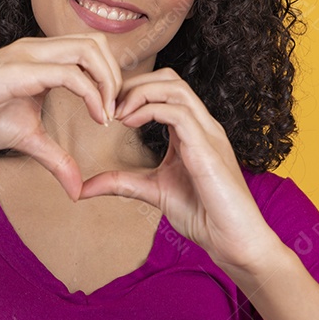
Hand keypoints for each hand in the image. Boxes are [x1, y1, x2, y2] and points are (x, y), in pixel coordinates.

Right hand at [0, 33, 121, 201]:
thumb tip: (77, 190)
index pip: (92, 52)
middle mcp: (38, 49)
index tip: (113, 116)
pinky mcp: (20, 71)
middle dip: (117, 77)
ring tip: (107, 115)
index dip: (111, 80)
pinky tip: (95, 118)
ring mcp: (29, 55)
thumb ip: (55, 158)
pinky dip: (91, 94)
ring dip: (108, 82)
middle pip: (98, 42)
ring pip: (89, 49)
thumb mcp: (26, 140)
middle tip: (116, 113)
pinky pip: (69, 74)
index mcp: (42, 58)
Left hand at [78, 67, 282, 269]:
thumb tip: (84, 188)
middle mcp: (203, 126)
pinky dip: (150, 110)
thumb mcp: (152, 191)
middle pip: (169, 79)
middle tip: (108, 106)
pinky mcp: (208, 150)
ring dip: (139, 93)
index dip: (133, 91)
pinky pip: (179, 114)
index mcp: (192, 131)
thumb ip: (121, 183)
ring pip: (175, 88)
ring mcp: (208, 134)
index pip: (165, 89)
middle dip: (134, 84)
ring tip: (116, 113)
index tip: (107, 111)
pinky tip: (129, 124)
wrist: (234, 240)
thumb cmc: (203, 215)